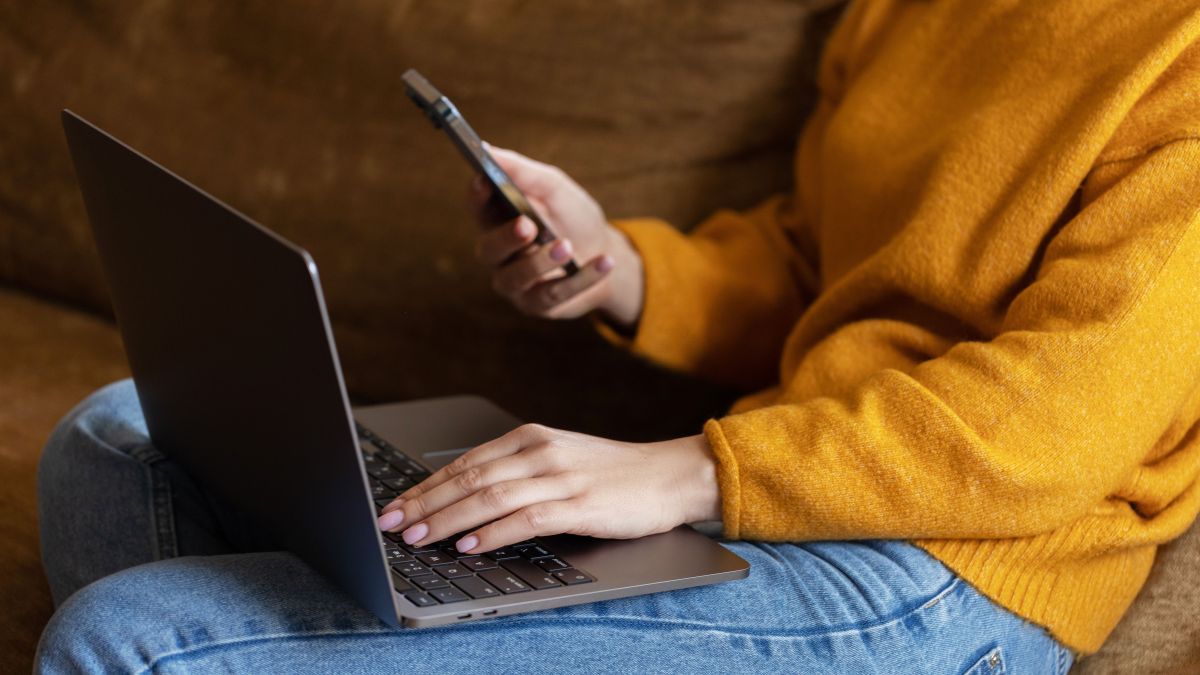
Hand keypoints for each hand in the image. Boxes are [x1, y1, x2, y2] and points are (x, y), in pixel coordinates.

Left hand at [376, 424, 720, 553]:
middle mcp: (540, 452)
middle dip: (423, 504)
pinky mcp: (579, 505)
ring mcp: (559, 477)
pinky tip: (469, 544)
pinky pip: (525, 519)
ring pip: (488, 498)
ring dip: (445, 519)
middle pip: (468, 479)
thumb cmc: (612, 474)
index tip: (394, 506)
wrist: (669, 475)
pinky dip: (492, 532)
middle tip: (390, 524)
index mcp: (531, 437)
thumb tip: (463, 499)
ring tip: (416, 538)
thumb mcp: (558, 460)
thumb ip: (516, 472)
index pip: (464, 463)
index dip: (424, 486)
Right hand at [470, 147, 643, 326]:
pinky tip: (604, 262)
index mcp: (498, 219)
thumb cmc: (572, 216)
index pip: (477, 207)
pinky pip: (554, 295)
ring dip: (542, 262)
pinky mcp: (539, 304)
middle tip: (528, 225)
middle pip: (489, 249)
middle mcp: (499, 254)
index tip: (485, 180)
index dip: (477, 196)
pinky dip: (582, 278)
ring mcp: (516, 283)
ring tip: (568, 246)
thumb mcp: (554, 188)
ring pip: (516, 278)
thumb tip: (488, 149)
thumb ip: (523, 172)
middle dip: (507, 238)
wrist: (605, 252)